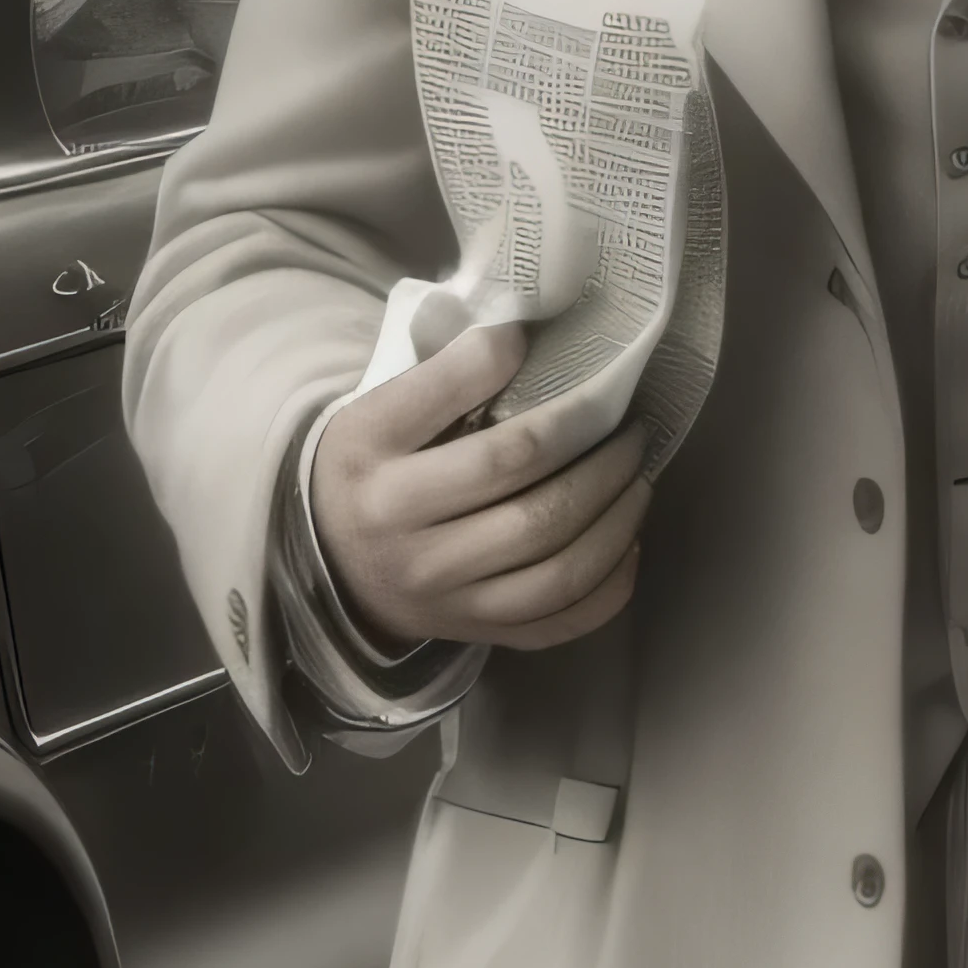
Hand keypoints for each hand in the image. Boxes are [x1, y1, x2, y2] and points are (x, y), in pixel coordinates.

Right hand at [307, 314, 651, 656]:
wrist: (330, 559)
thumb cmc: (371, 465)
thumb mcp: (383, 407)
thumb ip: (451, 373)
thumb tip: (529, 335)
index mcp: (383, 474)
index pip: (494, 443)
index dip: (564, 407)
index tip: (594, 374)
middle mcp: (410, 545)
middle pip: (535, 509)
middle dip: (605, 464)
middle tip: (633, 428)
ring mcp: (445, 600)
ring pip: (558, 571)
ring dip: (617, 520)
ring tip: (638, 478)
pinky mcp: (473, 633)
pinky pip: (558, 623)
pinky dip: (608, 587)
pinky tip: (627, 543)